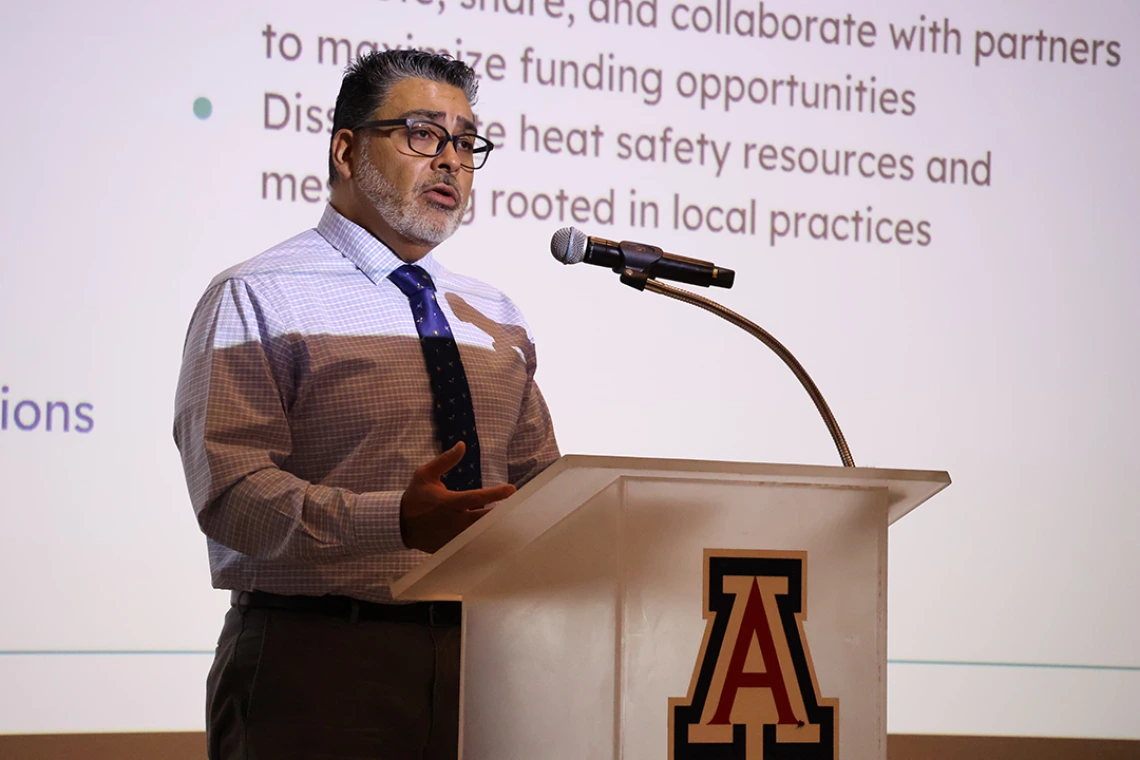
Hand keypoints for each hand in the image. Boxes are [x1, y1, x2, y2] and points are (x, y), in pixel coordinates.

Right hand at [400, 442, 515, 552]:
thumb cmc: (415, 497)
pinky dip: (483, 540)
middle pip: (485, 519)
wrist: (399, 524)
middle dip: (501, 514)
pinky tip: (495, 536)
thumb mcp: (425, 474)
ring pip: (480, 533)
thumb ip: (446, 461)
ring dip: (494, 527)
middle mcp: (454, 521)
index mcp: (449, 502)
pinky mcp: (451, 547)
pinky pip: (471, 544)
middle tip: (519, 509)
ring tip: (512, 523)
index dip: (496, 493)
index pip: (477, 497)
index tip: (512, 489)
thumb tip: (462, 445)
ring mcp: (453, 536)